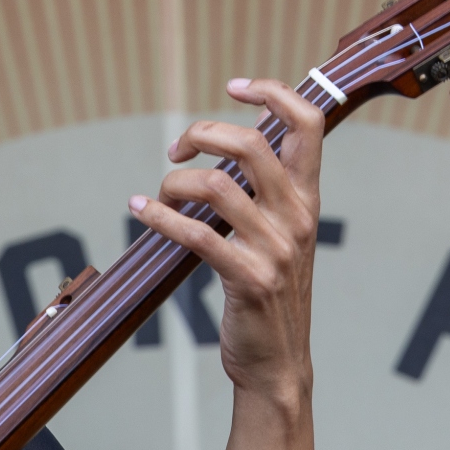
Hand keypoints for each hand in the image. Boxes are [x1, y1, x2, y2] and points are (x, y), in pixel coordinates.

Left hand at [128, 77, 321, 399]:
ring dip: (174, 184)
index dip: (273, 92)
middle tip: (177, 151)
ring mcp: (276, 249)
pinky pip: (197, 234)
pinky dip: (159, 217)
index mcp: (308, 199)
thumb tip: (232, 142)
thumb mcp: (281, 235)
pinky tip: (140, 211)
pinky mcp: (249, 279)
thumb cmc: (271, 293)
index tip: (234, 87)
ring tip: (158, 195)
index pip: (308, 123)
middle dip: (202, 133)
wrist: (278, 363)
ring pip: (216, 186)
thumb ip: (266, 192)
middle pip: (251, 143)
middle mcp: (297, 217)